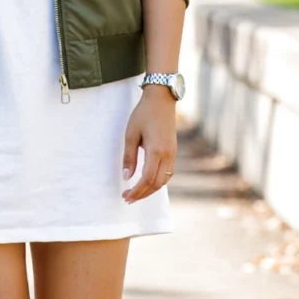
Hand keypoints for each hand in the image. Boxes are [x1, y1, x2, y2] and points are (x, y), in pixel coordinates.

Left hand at [122, 85, 176, 201]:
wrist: (161, 99)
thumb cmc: (143, 114)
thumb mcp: (131, 134)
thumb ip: (129, 157)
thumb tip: (127, 177)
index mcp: (156, 151)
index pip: (147, 179)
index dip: (136, 191)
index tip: (125, 196)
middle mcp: (167, 155)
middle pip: (157, 184)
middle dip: (142, 194)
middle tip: (128, 198)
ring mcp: (172, 154)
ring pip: (164, 180)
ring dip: (150, 190)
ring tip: (136, 193)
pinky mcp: (173, 151)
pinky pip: (168, 173)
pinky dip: (158, 181)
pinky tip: (147, 182)